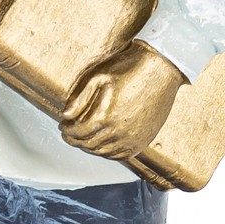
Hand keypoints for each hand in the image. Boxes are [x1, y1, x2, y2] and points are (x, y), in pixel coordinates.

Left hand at [60, 42, 186, 158]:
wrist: (161, 68)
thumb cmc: (130, 68)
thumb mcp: (98, 78)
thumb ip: (80, 99)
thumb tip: (66, 115)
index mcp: (105, 117)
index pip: (78, 133)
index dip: (67, 131)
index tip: (63, 126)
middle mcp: (118, 132)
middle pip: (89, 145)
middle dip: (75, 140)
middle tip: (68, 134)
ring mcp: (133, 139)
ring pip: (103, 152)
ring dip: (89, 147)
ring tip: (83, 139)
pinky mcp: (144, 140)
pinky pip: (121, 155)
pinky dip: (107, 153)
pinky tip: (102, 145)